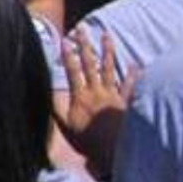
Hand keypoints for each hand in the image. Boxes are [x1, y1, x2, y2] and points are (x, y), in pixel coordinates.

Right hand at [59, 29, 136, 177]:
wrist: (114, 151)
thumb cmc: (88, 140)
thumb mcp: (66, 126)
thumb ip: (56, 108)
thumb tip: (47, 93)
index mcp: (80, 96)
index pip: (72, 70)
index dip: (67, 55)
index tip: (64, 39)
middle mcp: (96, 91)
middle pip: (89, 64)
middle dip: (84, 45)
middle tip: (82, 30)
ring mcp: (112, 95)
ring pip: (109, 69)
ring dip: (107, 51)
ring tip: (107, 36)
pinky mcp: (125, 103)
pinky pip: (130, 86)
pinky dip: (133, 75)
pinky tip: (135, 65)